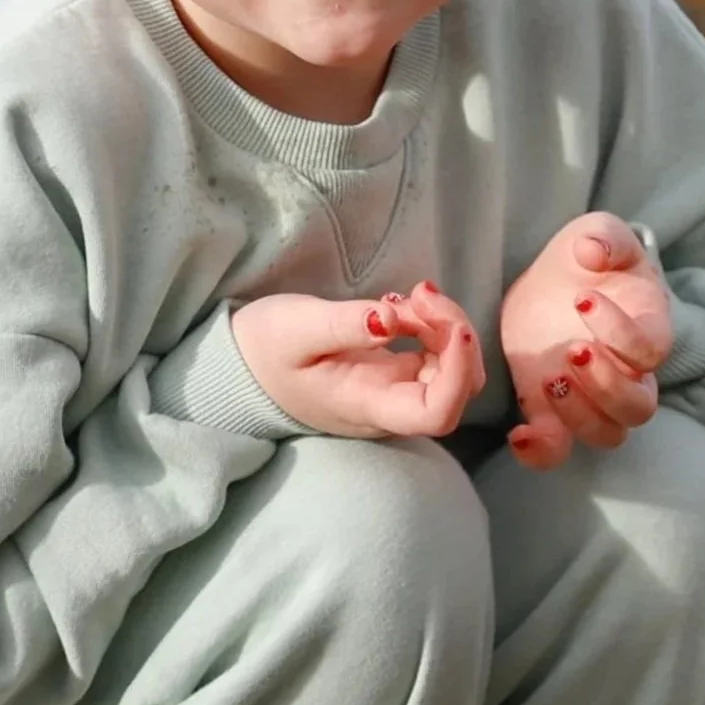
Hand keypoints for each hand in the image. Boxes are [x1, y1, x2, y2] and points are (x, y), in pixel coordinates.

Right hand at [232, 280, 486, 441]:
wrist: (245, 367)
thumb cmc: (265, 351)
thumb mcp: (295, 329)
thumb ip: (343, 325)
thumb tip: (391, 319)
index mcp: (366, 405)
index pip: (436, 413)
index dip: (458, 373)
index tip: (452, 327)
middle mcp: (389, 407)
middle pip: (458, 390)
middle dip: (457, 336)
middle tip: (422, 292)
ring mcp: (395, 393)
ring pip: (452, 371)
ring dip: (447, 327)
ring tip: (412, 294)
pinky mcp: (396, 375)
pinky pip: (436, 358)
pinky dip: (434, 327)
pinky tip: (407, 305)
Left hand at [498, 213, 672, 468]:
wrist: (556, 280)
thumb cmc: (589, 257)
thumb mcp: (599, 232)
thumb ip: (604, 236)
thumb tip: (592, 252)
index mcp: (649, 329)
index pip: (653, 351)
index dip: (623, 335)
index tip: (583, 298)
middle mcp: (628, 373)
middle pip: (638, 408)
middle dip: (606, 386)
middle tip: (572, 350)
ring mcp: (590, 396)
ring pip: (608, 434)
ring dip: (579, 415)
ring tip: (548, 378)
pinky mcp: (550, 408)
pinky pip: (559, 450)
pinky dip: (541, 452)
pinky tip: (518, 434)